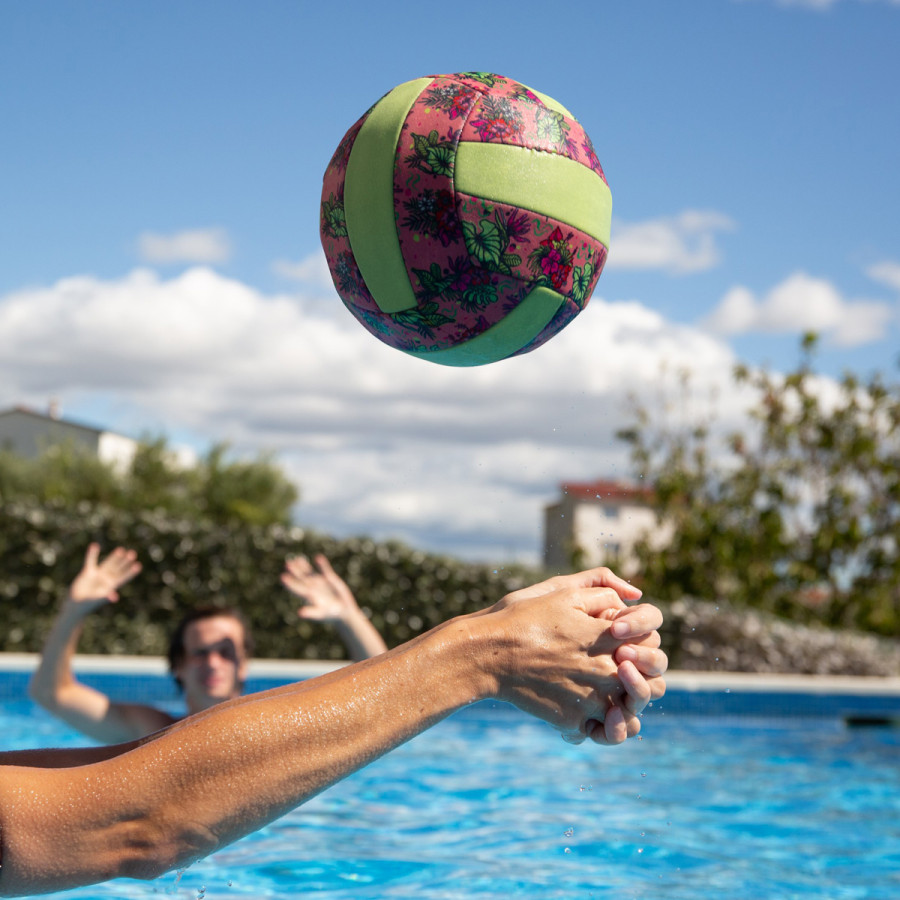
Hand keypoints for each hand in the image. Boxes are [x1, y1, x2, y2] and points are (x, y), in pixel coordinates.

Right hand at [67, 543, 141, 611]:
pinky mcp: (88, 572)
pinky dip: (92, 554)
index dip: (130, 572)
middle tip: (133, 553)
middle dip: (124, 561)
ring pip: (108, 563)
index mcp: (112, 585)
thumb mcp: (98, 599)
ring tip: (121, 549)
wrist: (77, 603)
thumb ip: (106, 597)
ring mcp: (99, 574)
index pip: (123, 577)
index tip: (138, 565)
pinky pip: (90, 561)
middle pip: (118, 568)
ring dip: (114, 557)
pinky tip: (94, 545)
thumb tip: (115, 597)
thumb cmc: (89, 603)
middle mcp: (107, 578)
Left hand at [281, 554, 359, 623]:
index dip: (290, 582)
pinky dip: (322, 564)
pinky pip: (325, 569)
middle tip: (287, 563)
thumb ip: (311, 612)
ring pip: (311, 572)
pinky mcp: (331, 579)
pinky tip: (318, 557)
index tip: (283, 576)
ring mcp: (321, 583)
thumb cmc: (332, 615)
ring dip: (304, 566)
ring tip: (298, 558)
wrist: (344, 612)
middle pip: (302, 578)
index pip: (297, 587)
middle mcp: (313, 588)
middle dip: (295, 571)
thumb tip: (300, 612)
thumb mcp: (321, 614)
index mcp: (309, 596)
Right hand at [479, 568, 666, 745]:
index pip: (651, 644)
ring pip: (630, 714)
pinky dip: (596, 725)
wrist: (492, 654)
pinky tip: (583, 712)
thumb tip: (633, 596)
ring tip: (608, 699)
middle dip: (642, 679)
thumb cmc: (526, 619)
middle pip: (651, 685)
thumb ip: (605, 591)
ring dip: (625, 708)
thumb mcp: (565, 593)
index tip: (625, 642)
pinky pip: (600, 731)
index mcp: (612, 639)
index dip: (643, 643)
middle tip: (622, 674)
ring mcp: (594, 700)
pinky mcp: (576, 721)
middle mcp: (610, 673)